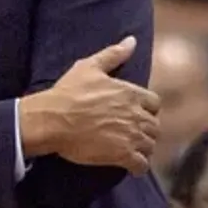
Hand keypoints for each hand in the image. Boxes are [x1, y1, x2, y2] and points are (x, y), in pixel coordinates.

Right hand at [17, 37, 160, 175]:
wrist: (53, 119)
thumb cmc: (68, 92)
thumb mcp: (89, 67)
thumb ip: (114, 54)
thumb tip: (131, 40)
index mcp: (130, 93)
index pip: (154, 104)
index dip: (147, 111)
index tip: (136, 115)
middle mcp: (135, 114)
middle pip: (154, 126)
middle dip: (146, 131)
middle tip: (132, 136)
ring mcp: (130, 135)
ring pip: (150, 146)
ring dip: (142, 149)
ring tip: (131, 151)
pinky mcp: (122, 154)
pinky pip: (142, 165)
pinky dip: (139, 167)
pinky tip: (130, 166)